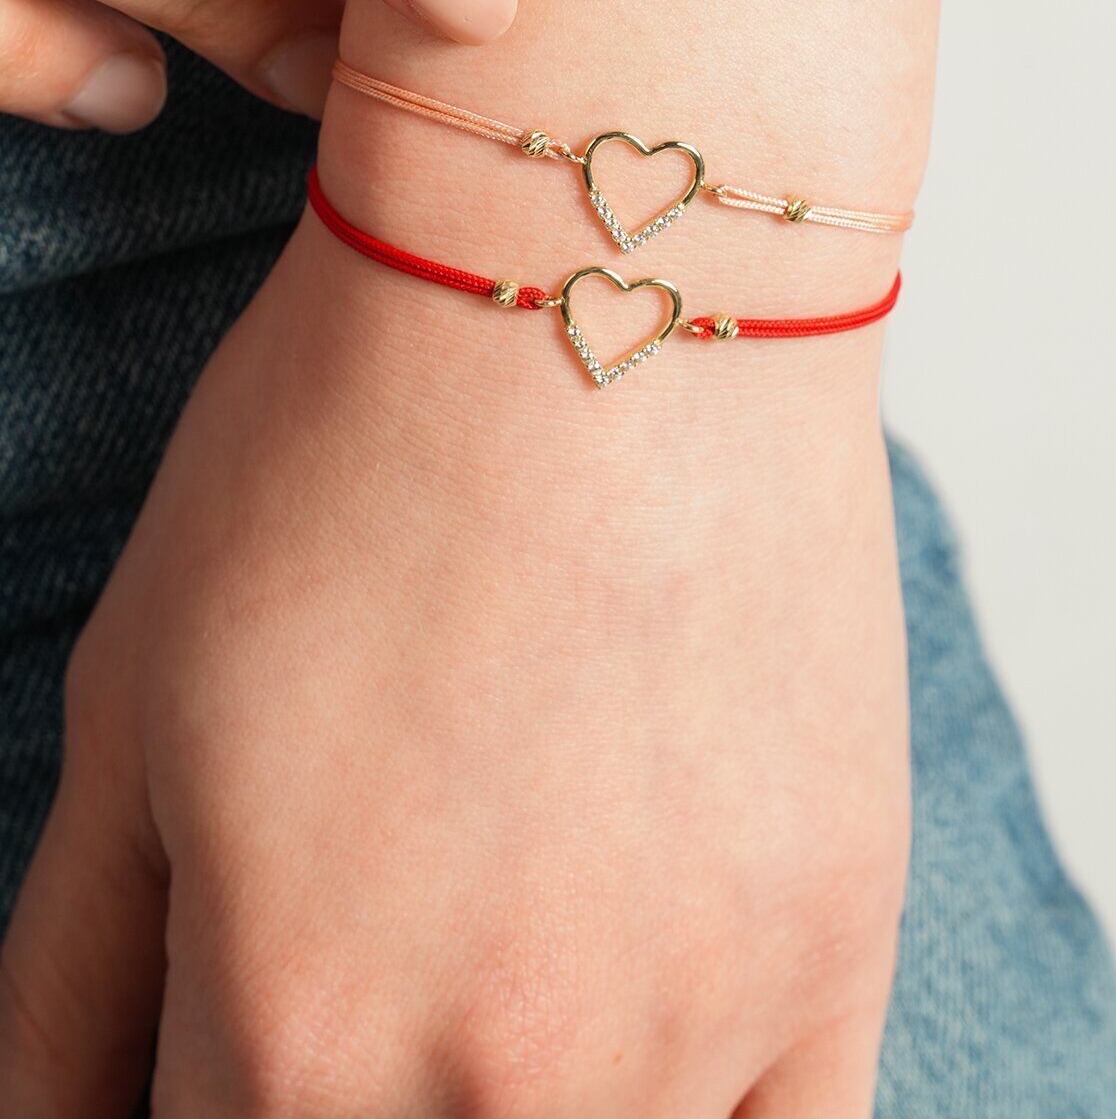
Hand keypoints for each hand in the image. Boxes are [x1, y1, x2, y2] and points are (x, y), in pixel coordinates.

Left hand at [0, 170, 908, 1116]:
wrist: (597, 285)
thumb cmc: (344, 456)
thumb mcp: (132, 708)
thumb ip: (70, 980)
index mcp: (288, 1031)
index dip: (201, 1114)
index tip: (233, 1043)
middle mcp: (500, 1081)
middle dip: (343, 1099)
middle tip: (361, 968)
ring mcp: (692, 1023)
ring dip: (508, 1105)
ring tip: (490, 961)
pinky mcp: (835, 943)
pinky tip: (635, 1033)